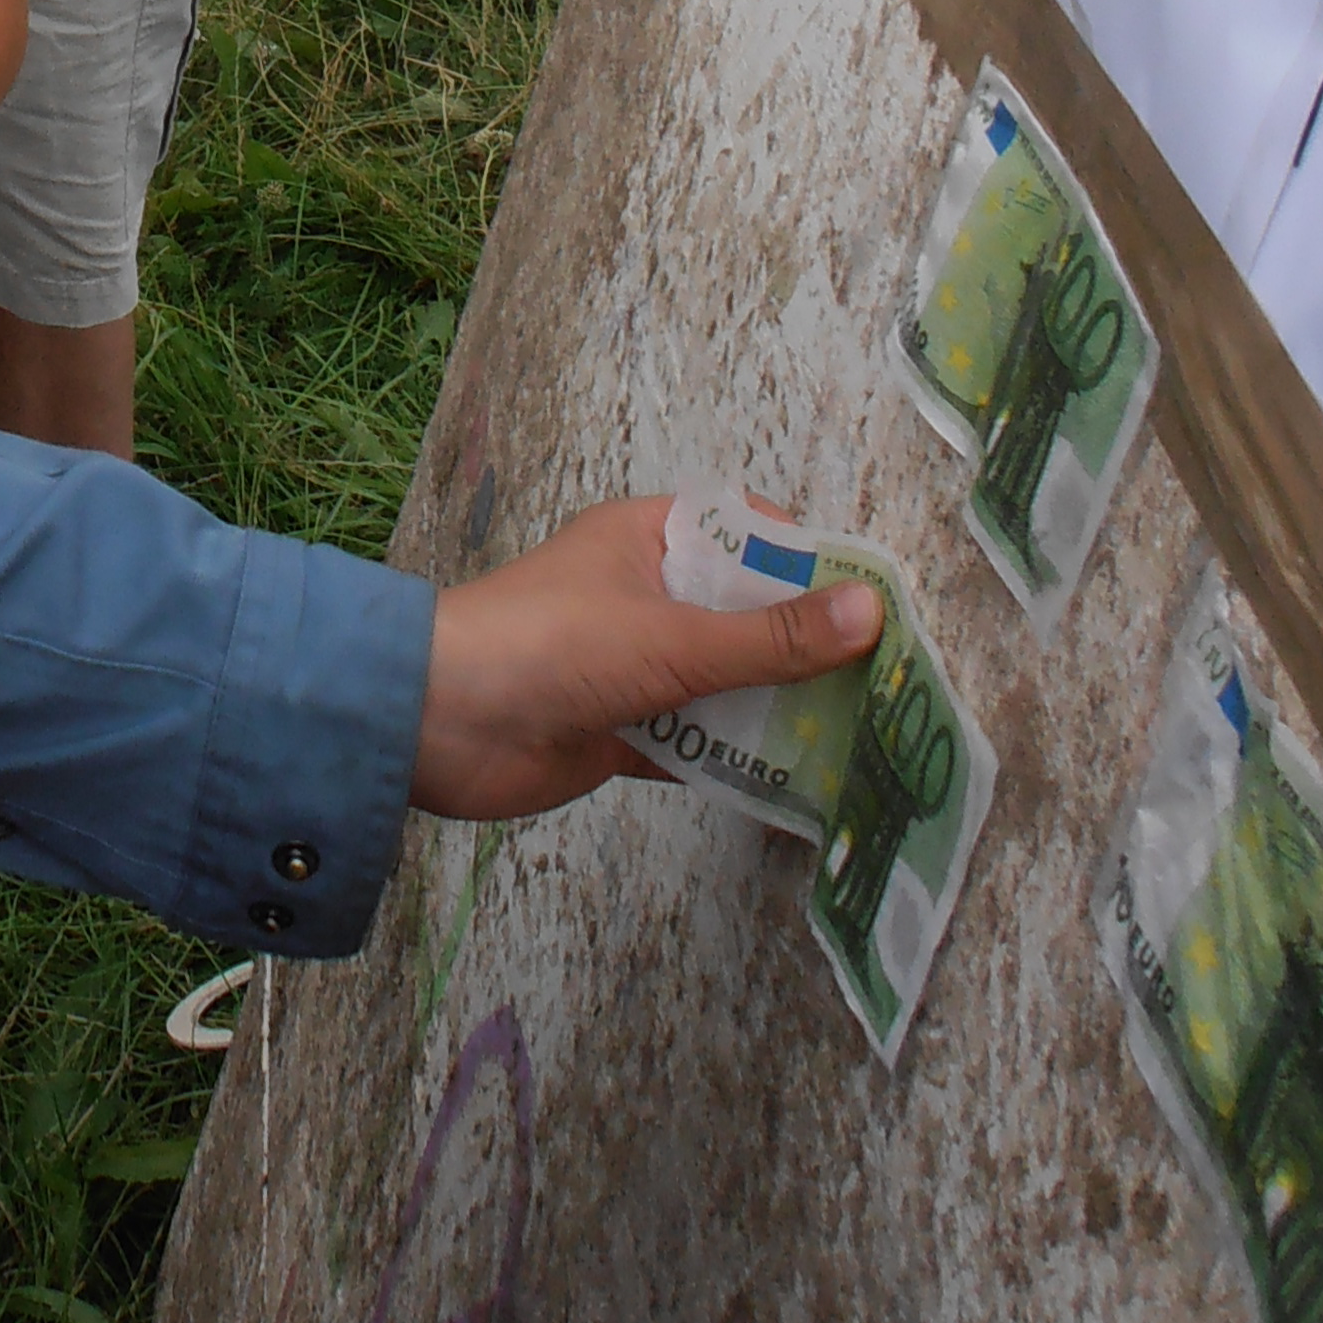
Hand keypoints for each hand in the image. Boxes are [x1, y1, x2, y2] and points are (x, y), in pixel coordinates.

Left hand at [408, 497, 879, 819]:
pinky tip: (801, 789)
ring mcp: (631, 667)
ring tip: (863, 742)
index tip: (876, 604)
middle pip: (743, 616)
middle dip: (804, 650)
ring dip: (778, 711)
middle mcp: (642, 595)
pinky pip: (696, 744)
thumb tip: (870, 613)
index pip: (746, 533)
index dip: (809, 562)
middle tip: (886, 687)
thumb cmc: (547, 645)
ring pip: (724, 684)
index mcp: (645, 539)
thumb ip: (772, 637)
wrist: (436, 723)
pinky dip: (739, 763)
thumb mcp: (672, 636)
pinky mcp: (620, 732)